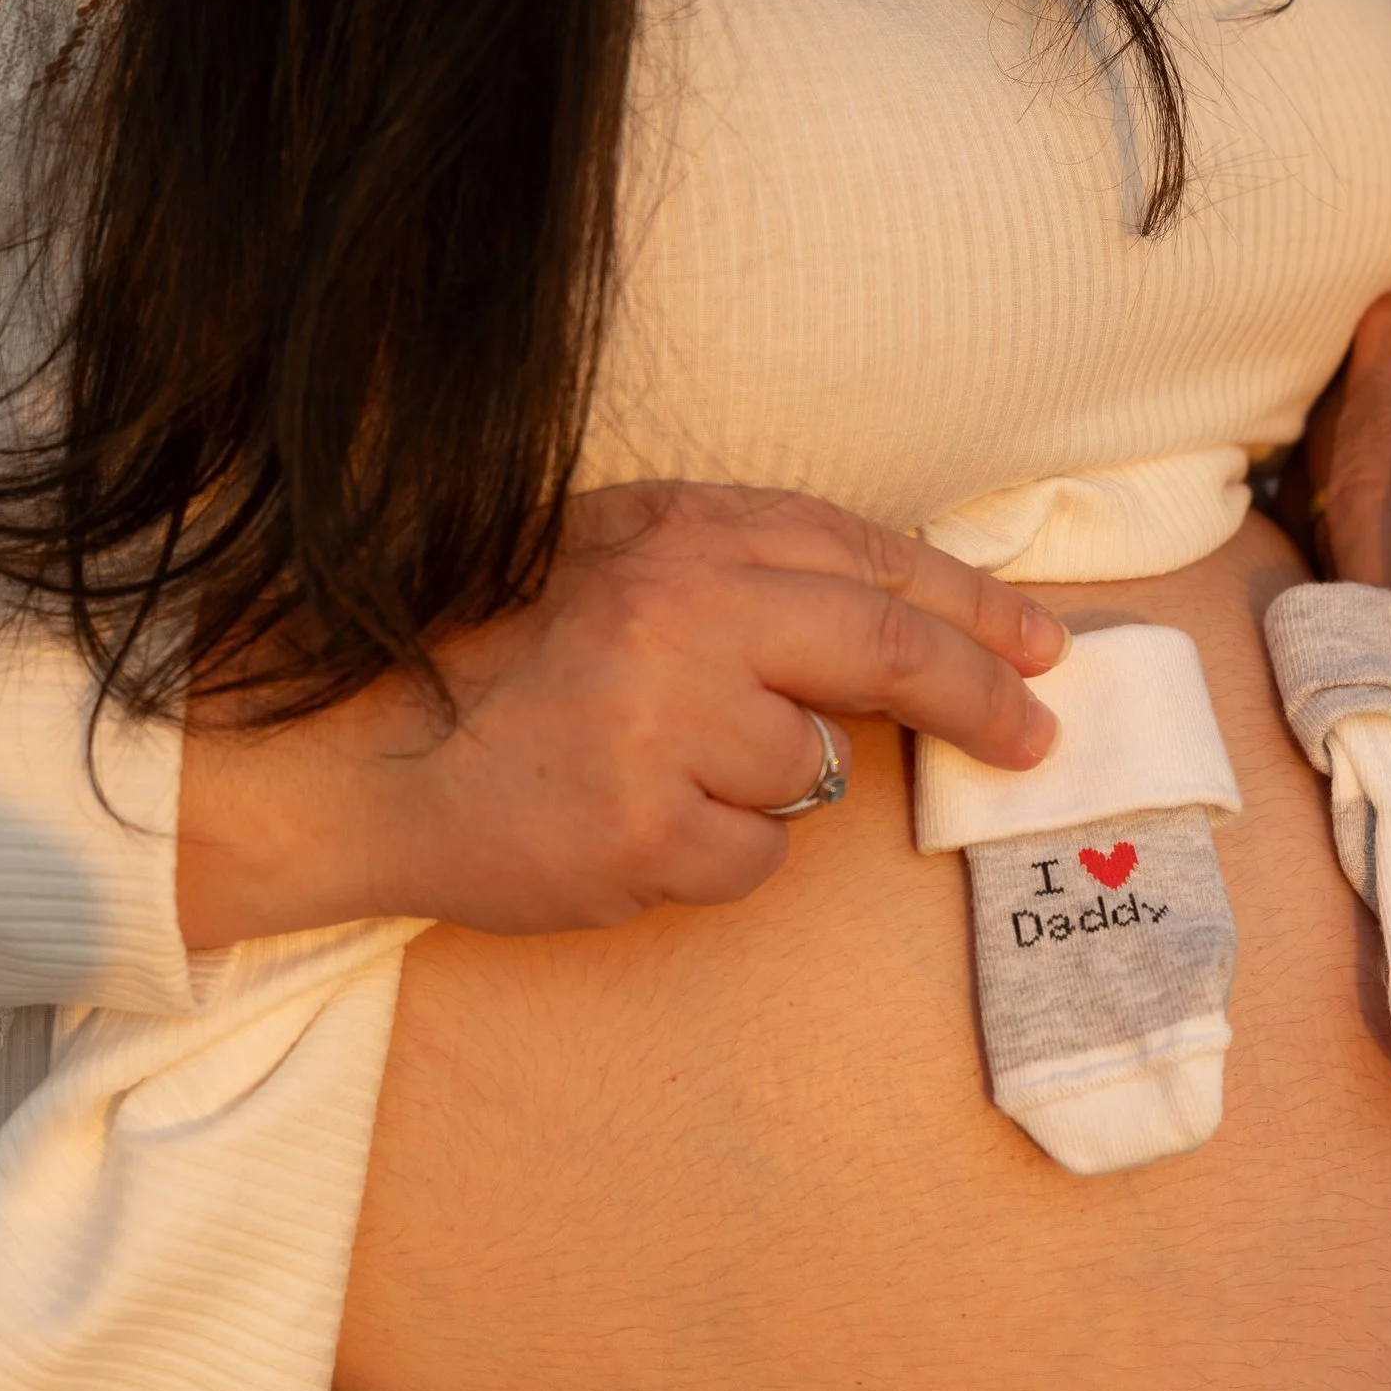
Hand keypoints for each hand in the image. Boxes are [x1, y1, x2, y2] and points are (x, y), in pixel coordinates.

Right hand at [177, 482, 1068, 944]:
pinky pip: (755, 858)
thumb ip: (744, 571)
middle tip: (1036, 733)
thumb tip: (908, 615)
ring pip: (810, 773)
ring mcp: (665, 720)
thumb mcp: (611, 564)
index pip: (868, 561)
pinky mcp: (647, 827)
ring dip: (759, 789)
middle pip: (887, 652)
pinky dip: (710, 858)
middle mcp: (681, 610)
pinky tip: (628, 826)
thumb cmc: (490, 661)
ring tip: (648, 770)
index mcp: (680, 532)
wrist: (351, 754)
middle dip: (980, 696)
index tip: (1040, 647)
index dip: (971, 607)